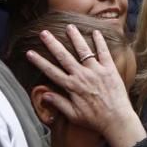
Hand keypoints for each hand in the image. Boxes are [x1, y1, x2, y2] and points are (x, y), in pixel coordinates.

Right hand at [25, 25, 145, 146]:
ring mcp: (96, 71)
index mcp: (71, 87)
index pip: (50, 71)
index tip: (29, 53)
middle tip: (44, 33)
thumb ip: (58, 103)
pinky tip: (96, 32)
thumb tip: (44, 95)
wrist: (117, 119)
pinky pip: (104, 52)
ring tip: (69, 26)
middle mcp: (82, 76)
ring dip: (75, 37)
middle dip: (52, 44)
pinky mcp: (110, 69)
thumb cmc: (95, 119)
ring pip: (83, 50)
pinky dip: (100, 42)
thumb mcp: (73, 115)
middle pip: (63, 56)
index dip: (39, 62)